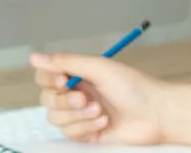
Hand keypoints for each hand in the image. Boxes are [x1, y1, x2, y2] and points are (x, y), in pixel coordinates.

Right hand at [30, 51, 167, 144]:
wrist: (156, 114)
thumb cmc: (134, 87)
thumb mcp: (99, 68)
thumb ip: (66, 62)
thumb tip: (34, 56)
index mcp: (79, 74)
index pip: (46, 75)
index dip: (49, 79)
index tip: (64, 80)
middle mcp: (77, 92)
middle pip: (46, 98)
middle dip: (64, 100)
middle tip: (84, 98)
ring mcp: (80, 114)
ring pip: (55, 117)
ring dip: (77, 115)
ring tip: (100, 110)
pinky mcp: (86, 133)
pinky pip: (70, 133)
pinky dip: (86, 126)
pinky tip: (104, 122)